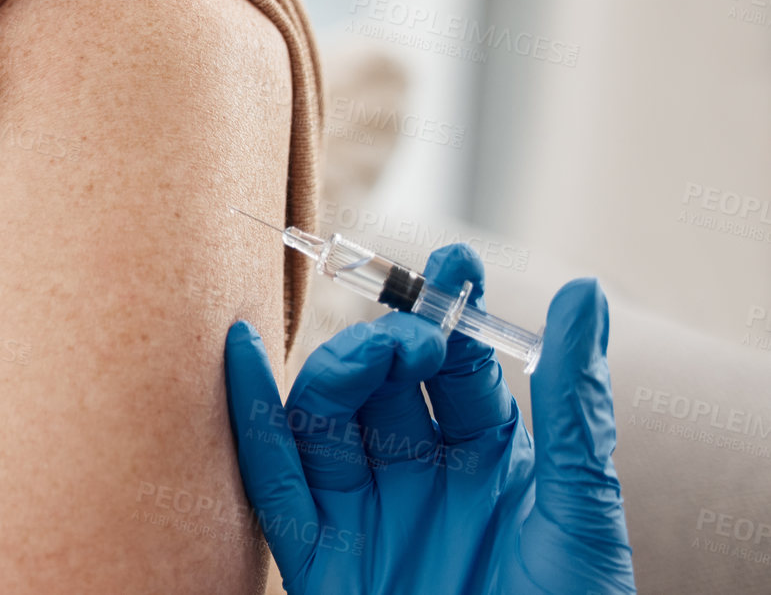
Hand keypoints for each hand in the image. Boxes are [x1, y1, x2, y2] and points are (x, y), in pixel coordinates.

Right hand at [224, 243, 636, 594]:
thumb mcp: (582, 515)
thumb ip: (574, 407)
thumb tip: (581, 294)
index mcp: (491, 465)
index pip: (460, 371)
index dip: (454, 313)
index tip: (456, 265)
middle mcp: (420, 479)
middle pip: (382, 385)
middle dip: (392, 340)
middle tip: (416, 329)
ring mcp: (366, 515)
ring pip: (325, 420)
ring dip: (336, 372)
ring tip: (365, 351)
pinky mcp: (319, 559)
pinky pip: (274, 482)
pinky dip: (251, 419)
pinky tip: (242, 356)